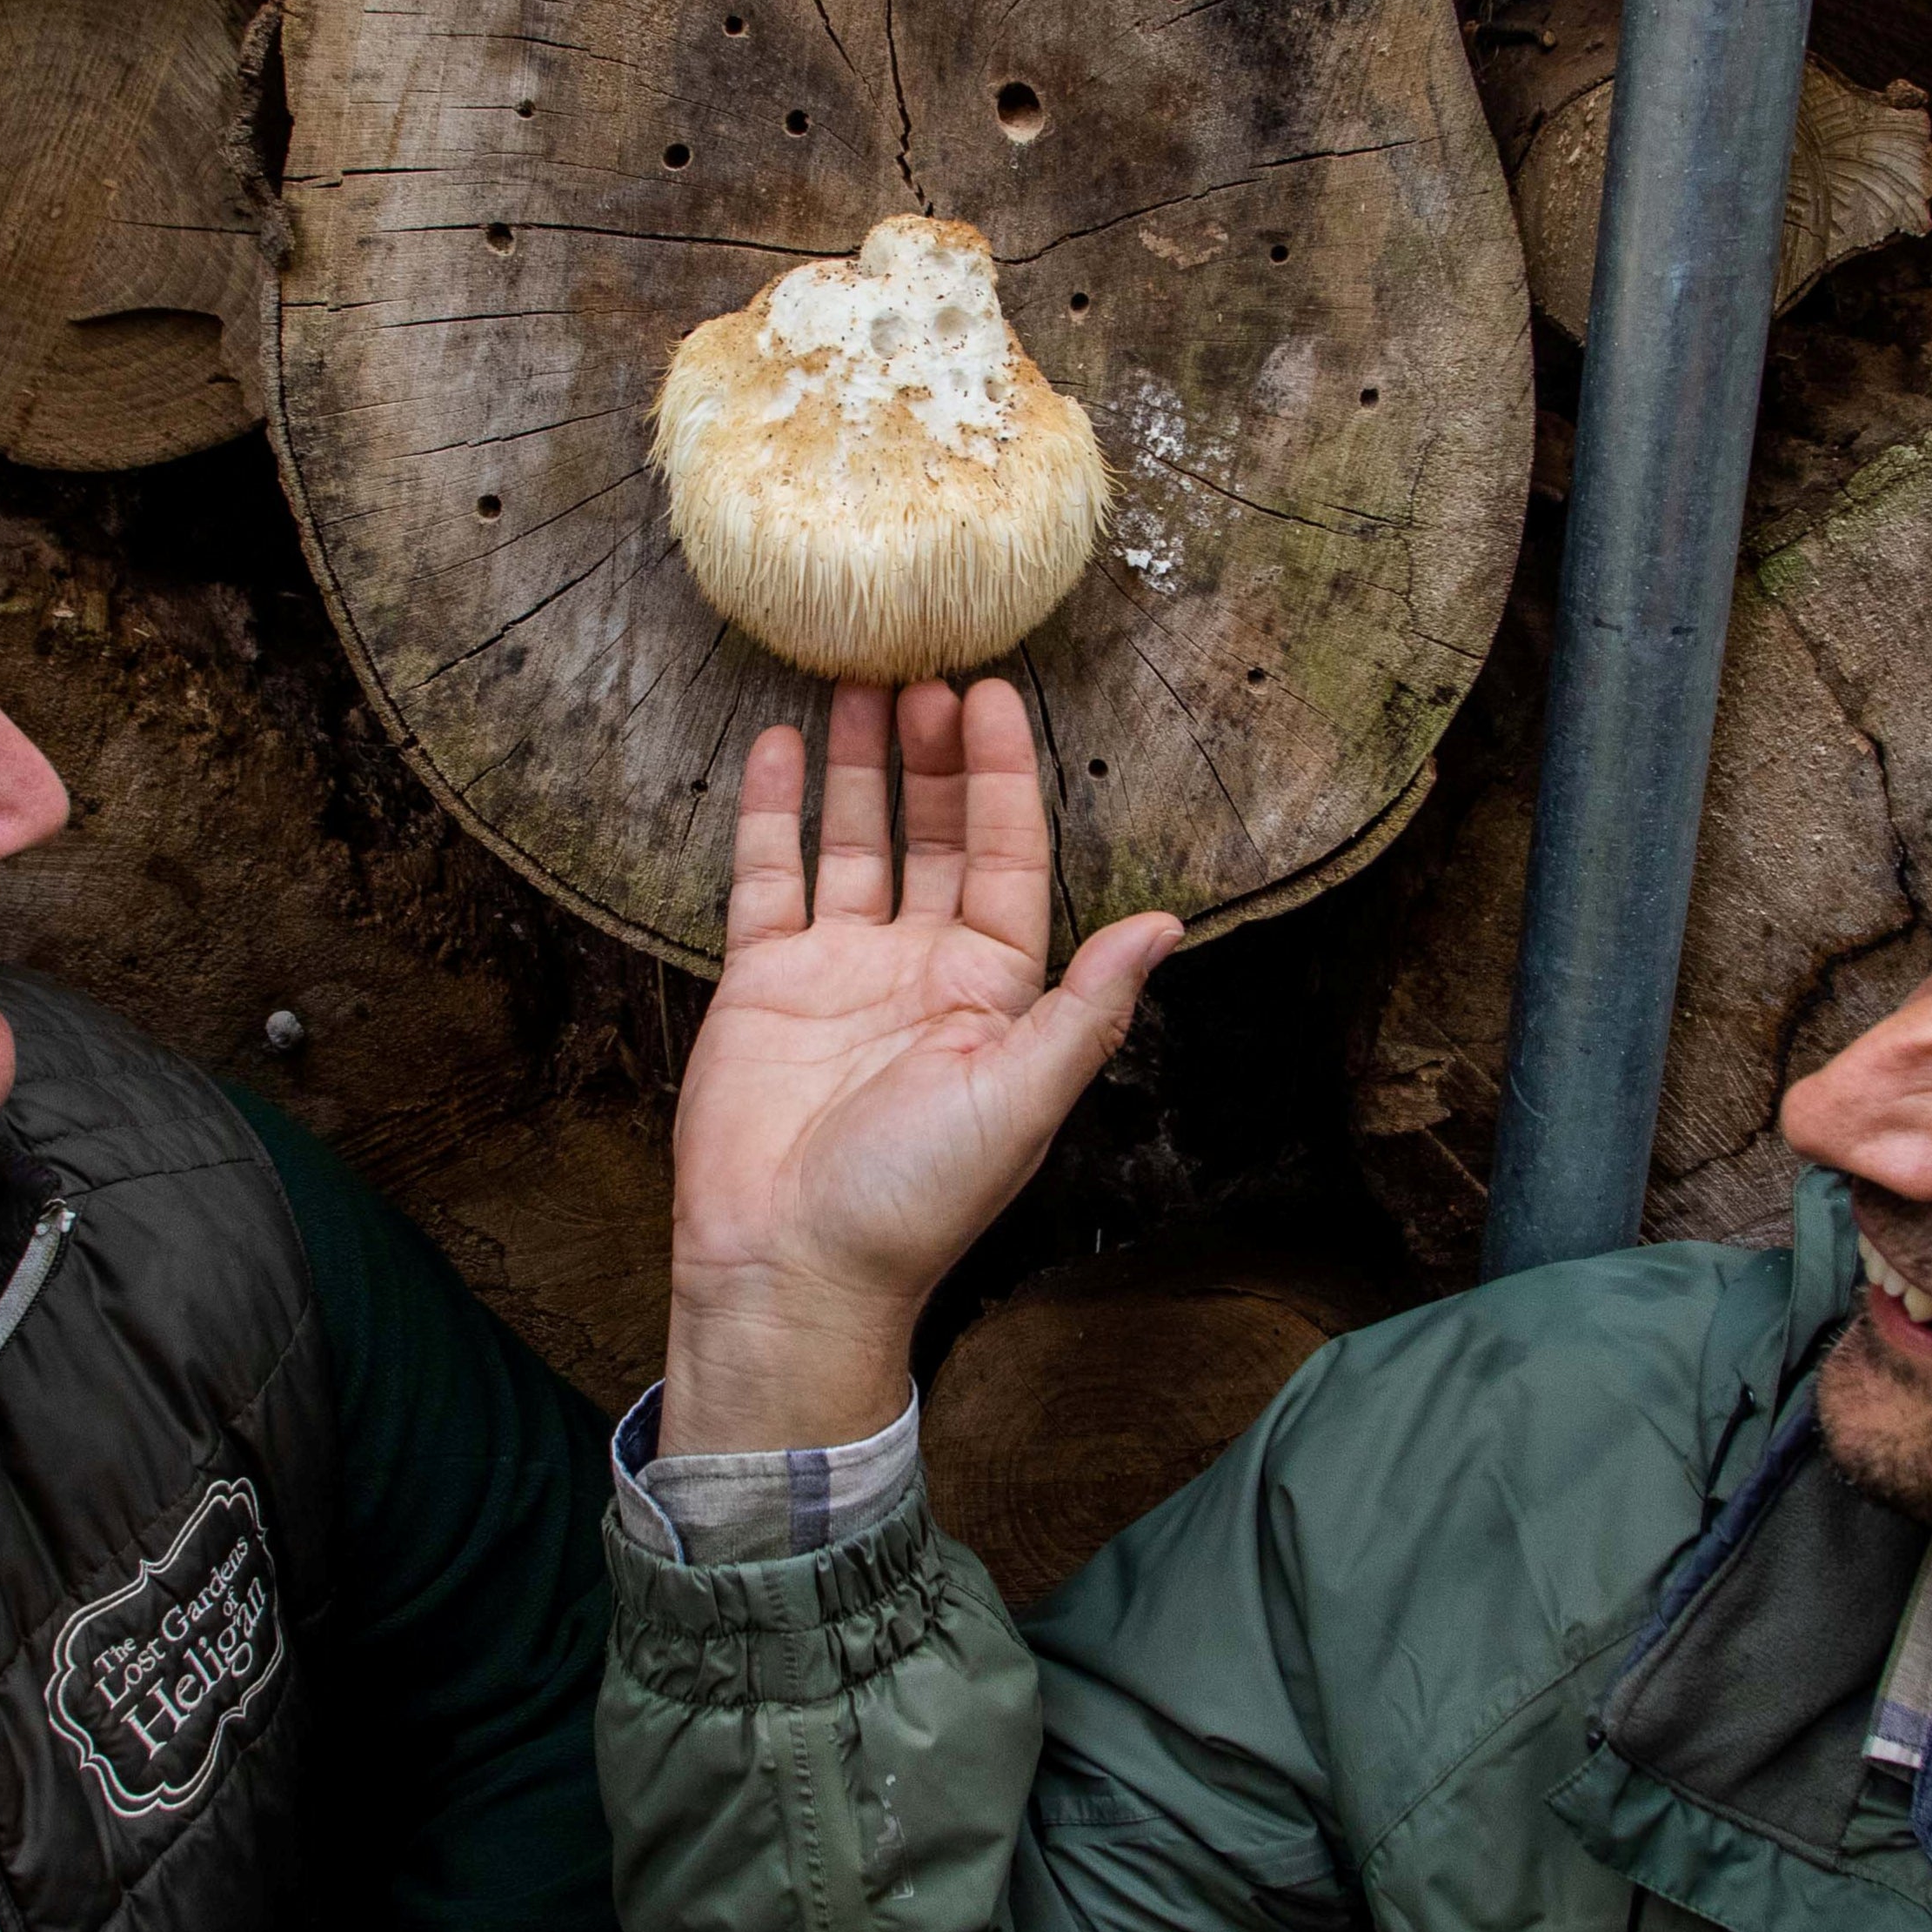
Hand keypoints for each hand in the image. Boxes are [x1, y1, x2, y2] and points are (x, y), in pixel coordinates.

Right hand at [662, 677, 1179, 1455]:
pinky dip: (773, 810)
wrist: (792, 1266)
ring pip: (856, 839)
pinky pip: (771, 876)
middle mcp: (920, 968)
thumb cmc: (916, 1199)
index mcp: (992, 992)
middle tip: (923, 665)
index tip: (992, 695)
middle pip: (934, 835)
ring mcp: (839, 969)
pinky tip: (777, 745)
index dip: (1000, 777)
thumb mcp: (1021, 1097)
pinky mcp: (764, 982)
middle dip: (934, 754)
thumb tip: (1167, 923)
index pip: (1005, 857)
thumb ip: (1086, 1005)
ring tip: (857, 678)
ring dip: (861, 764)